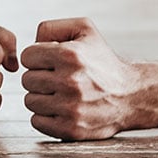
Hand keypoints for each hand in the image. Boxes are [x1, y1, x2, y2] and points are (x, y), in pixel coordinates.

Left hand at [20, 18, 136, 140]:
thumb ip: (51, 27)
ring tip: (59, 92)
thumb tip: (29, 45)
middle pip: (27, 79)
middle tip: (57, 77)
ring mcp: (70, 108)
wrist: (130, 94)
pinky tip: (60, 108)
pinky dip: (45, 116)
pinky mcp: (71, 130)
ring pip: (30, 101)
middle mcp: (70, 81)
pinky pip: (36, 122)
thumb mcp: (84, 29)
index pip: (27, 56)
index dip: (37, 57)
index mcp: (70, 55)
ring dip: (41, 97)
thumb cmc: (103, 60)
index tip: (50, 61)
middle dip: (39, 76)